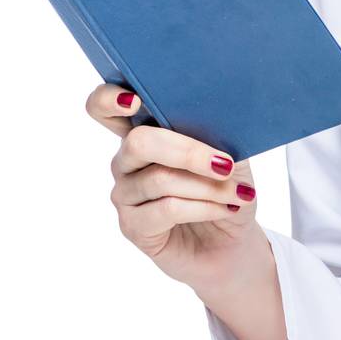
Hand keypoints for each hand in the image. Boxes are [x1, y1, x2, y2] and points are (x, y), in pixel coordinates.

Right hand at [86, 82, 264, 293]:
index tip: (135, 100)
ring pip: (160, 179)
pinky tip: (224, 209)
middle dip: (188, 152)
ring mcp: (125, 194)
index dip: (110, 99)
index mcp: (145, 131)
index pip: (104, 107)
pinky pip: (166, 210)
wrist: (233, 240)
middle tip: (225, 164)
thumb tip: (216, 116)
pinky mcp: (133, 226)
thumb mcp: (230, 154)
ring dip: (207, 187)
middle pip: (139, 142)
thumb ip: (214, 131)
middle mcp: (126, 161)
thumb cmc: (226, 189)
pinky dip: (203, 207)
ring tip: (236, 194)